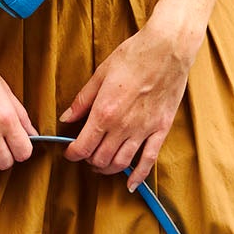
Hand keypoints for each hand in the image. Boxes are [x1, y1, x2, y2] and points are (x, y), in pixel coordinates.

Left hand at [59, 17, 197, 189]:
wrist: (168, 49)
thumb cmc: (134, 56)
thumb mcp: (100, 75)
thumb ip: (82, 101)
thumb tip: (66, 118)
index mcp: (104, 112)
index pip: (82, 146)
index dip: (72, 154)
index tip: (70, 152)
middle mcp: (123, 126)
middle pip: (100, 159)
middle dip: (88, 161)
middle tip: (85, 155)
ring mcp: (143, 130)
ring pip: (121, 163)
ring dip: (108, 169)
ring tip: (101, 166)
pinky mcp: (160, 129)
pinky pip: (149, 160)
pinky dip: (138, 176)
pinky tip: (131, 185)